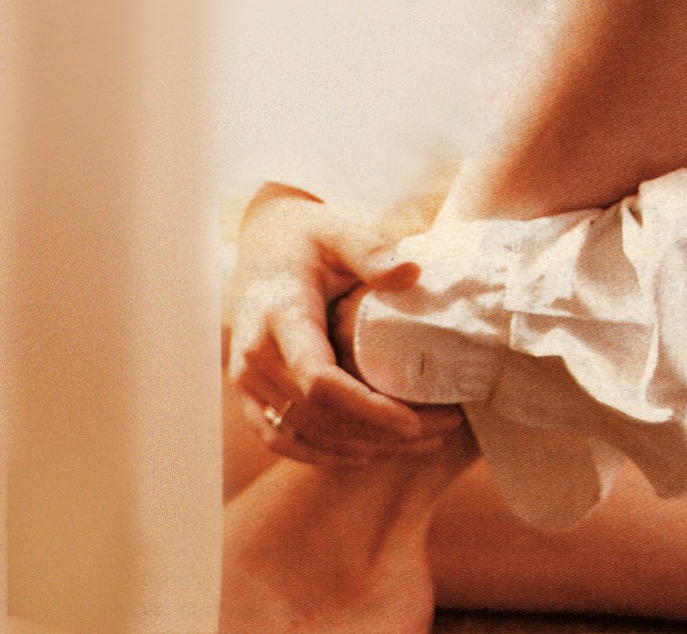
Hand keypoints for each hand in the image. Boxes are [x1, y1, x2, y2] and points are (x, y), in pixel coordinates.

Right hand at [225, 182, 464, 467]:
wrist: (261, 244)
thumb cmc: (307, 236)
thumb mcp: (338, 231)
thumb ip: (372, 251)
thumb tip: (412, 272)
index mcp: (278, 314)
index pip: (318, 379)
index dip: (366, 408)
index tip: (413, 420)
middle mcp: (254, 356)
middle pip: (318, 416)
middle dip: (380, 433)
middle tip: (440, 429)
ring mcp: (246, 381)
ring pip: (304, 436)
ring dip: (363, 448)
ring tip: (421, 443)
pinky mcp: (249, 395)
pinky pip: (283, 440)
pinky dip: (326, 453)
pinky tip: (369, 452)